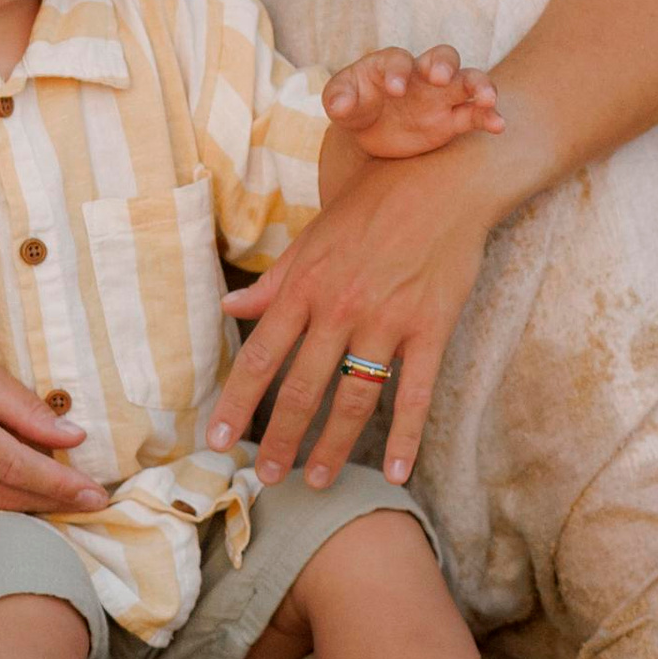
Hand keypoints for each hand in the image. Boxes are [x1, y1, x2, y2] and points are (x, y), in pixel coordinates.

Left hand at [206, 147, 496, 492]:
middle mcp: (340, 307)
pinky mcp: (431, 327)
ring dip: (332, 446)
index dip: (236, 403)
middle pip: (301, 388)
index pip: (260, 356)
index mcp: (304, 285)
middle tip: (266, 478)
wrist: (440, 177)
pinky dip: (407, 437)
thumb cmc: (371, 205)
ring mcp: (387, 320)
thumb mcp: (312, 236)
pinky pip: (416, 393)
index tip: (216, 442)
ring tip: (316, 480)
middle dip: (279, 438)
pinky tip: (399, 472)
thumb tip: (229, 310)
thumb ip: (274, 281)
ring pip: (354, 398)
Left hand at [322, 43, 502, 160]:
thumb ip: (339, 99)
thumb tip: (340, 105)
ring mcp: (441, 96)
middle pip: (443, 56)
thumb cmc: (356, 104)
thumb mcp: (340, 101)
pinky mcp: (452, 120)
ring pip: (468, 80)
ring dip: (481, 85)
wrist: (371, 131)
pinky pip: (475, 114)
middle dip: (444, 64)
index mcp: (391, 64)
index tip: (394, 91)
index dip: (397, 72)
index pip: (398, 59)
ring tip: (488, 98)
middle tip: (440, 78)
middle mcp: (421, 74)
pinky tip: (498, 125)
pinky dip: (489, 117)